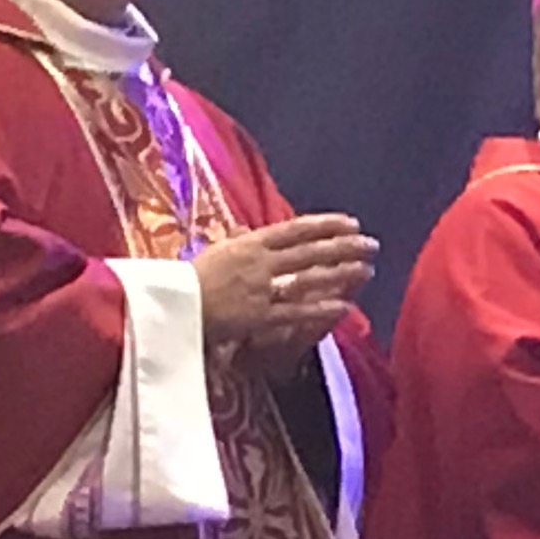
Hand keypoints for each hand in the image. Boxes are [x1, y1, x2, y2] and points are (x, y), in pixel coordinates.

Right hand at [195, 213, 375, 362]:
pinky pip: (298, 312)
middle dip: (345, 247)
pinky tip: (346, 307)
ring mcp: (261, 289)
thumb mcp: (212, 254)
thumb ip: (236, 243)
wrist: (167, 306)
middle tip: (371, 244)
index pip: (295, 229)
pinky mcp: (259, 316)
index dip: (326, 225)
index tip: (350, 222)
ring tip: (368, 270)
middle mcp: (259, 262)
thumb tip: (247, 230)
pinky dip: (323, 309)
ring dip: (342, 273)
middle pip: (311, 251)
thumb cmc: (183, 282)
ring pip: (311, 277)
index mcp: (247, 243)